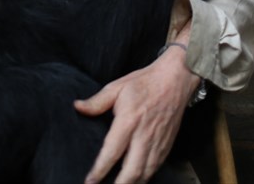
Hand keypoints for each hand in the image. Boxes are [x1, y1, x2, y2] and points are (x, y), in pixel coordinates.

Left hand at [74, 47, 198, 183]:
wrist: (175, 80)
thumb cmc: (144, 83)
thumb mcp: (117, 87)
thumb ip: (97, 101)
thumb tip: (77, 107)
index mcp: (129, 121)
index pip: (112, 152)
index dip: (100, 170)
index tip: (90, 181)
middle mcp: (144, 136)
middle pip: (131, 171)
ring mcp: (157, 143)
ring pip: (144, 174)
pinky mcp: (167, 146)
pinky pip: (155, 169)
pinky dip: (144, 178)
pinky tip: (135, 180)